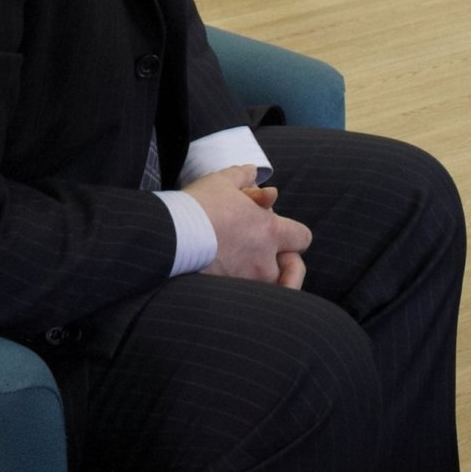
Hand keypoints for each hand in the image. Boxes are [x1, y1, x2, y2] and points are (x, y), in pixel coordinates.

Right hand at [189, 167, 309, 288]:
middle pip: (292, 269)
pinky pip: (246, 299)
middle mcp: (264, 260)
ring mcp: (246, 281)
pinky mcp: (226, 295)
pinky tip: (227, 284)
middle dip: (286, 264)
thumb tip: (252, 172)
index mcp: (270, 231)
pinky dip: (242, 293)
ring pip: (271, 288)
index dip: (294, 235)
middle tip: (267, 254)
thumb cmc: (197, 206)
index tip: (278, 232)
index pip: (303, 238)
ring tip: (246, 268)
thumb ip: (241, 176)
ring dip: (264, 279)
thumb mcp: (221, 182)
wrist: (168, 235)